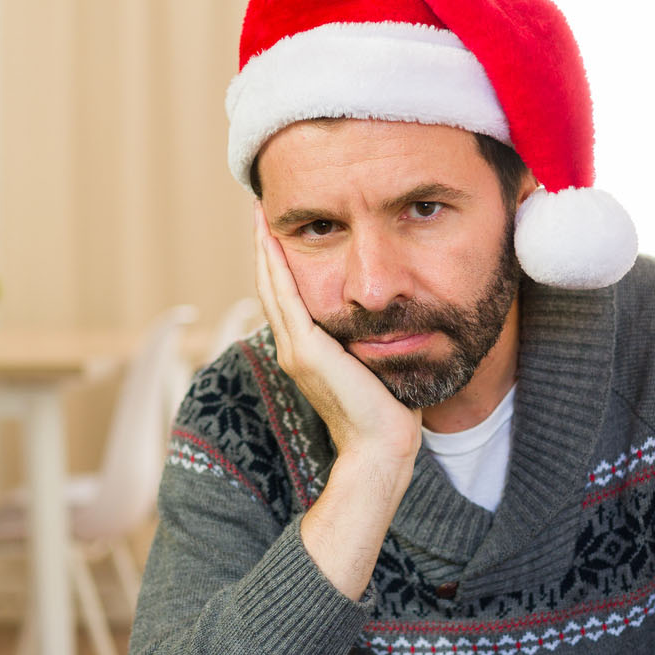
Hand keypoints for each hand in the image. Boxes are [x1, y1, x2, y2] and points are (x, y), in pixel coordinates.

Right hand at [252, 202, 420, 471]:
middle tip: (261, 208)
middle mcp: (292, 348)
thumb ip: (373, 336)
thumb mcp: (377, 361)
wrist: (381, 446)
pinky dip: (275, 264)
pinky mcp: (306, 350)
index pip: (286, 297)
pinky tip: (270, 237)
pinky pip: (285, 296)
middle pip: (270, 285)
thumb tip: (394, 314)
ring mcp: (294, 349)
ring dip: (264, 247)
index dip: (279, 262)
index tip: (279, 229)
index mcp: (307, 351)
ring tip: (260, 212)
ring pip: (271, 286)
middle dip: (264, 246)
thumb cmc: (389, 411)